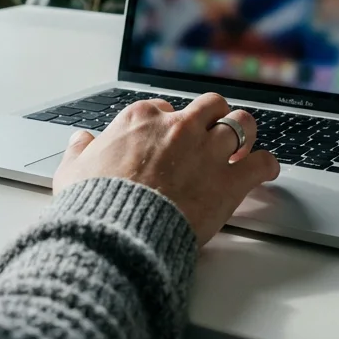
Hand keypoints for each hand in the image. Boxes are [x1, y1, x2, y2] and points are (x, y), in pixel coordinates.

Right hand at [53, 93, 279, 244]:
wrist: (120, 232)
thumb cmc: (95, 204)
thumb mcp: (72, 173)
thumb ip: (79, 152)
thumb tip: (81, 141)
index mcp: (141, 119)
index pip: (163, 108)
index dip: (167, 123)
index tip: (167, 138)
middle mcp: (179, 127)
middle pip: (210, 106)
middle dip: (214, 118)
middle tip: (213, 133)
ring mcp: (208, 150)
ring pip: (242, 124)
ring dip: (244, 134)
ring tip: (244, 145)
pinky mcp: (229, 180)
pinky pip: (261, 163)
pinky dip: (266, 166)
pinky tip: (265, 171)